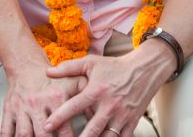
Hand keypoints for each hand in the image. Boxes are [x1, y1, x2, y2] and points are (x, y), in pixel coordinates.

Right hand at [1, 65, 81, 136]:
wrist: (27, 66)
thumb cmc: (53, 80)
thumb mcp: (73, 82)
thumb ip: (86, 97)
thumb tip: (98, 113)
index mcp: (55, 98)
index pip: (63, 127)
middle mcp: (37, 104)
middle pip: (42, 133)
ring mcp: (22, 108)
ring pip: (24, 133)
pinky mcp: (9, 111)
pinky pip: (5, 129)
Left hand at [43, 48, 173, 136]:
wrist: (145, 69)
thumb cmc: (115, 66)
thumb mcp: (92, 63)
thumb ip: (69, 68)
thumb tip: (48, 72)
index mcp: (96, 91)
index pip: (74, 106)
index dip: (59, 117)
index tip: (47, 126)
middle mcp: (109, 105)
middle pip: (91, 130)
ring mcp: (122, 115)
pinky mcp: (132, 121)